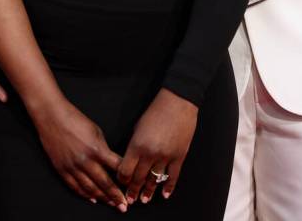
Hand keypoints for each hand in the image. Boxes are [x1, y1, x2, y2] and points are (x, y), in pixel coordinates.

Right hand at [33, 98, 126, 210]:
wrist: (52, 117)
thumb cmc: (76, 120)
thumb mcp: (96, 131)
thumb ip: (103, 149)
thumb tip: (110, 163)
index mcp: (97, 149)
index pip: (116, 168)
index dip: (125, 178)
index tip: (132, 186)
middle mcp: (85, 161)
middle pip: (104, 183)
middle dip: (115, 196)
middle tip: (124, 206)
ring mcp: (73, 167)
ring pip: (90, 189)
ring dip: (102, 198)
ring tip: (111, 205)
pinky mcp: (62, 170)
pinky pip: (75, 187)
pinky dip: (85, 195)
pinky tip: (93, 199)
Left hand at [117, 88, 197, 204]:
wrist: (178, 102)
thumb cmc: (156, 111)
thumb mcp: (138, 126)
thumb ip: (134, 145)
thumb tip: (132, 160)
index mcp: (137, 145)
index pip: (125, 171)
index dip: (122, 179)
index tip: (122, 182)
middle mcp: (150, 154)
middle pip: (138, 179)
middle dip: (133, 190)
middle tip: (130, 198)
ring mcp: (165, 157)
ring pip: (154, 181)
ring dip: (148, 192)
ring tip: (144, 199)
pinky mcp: (179, 156)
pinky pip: (172, 177)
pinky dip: (168, 188)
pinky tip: (164, 195)